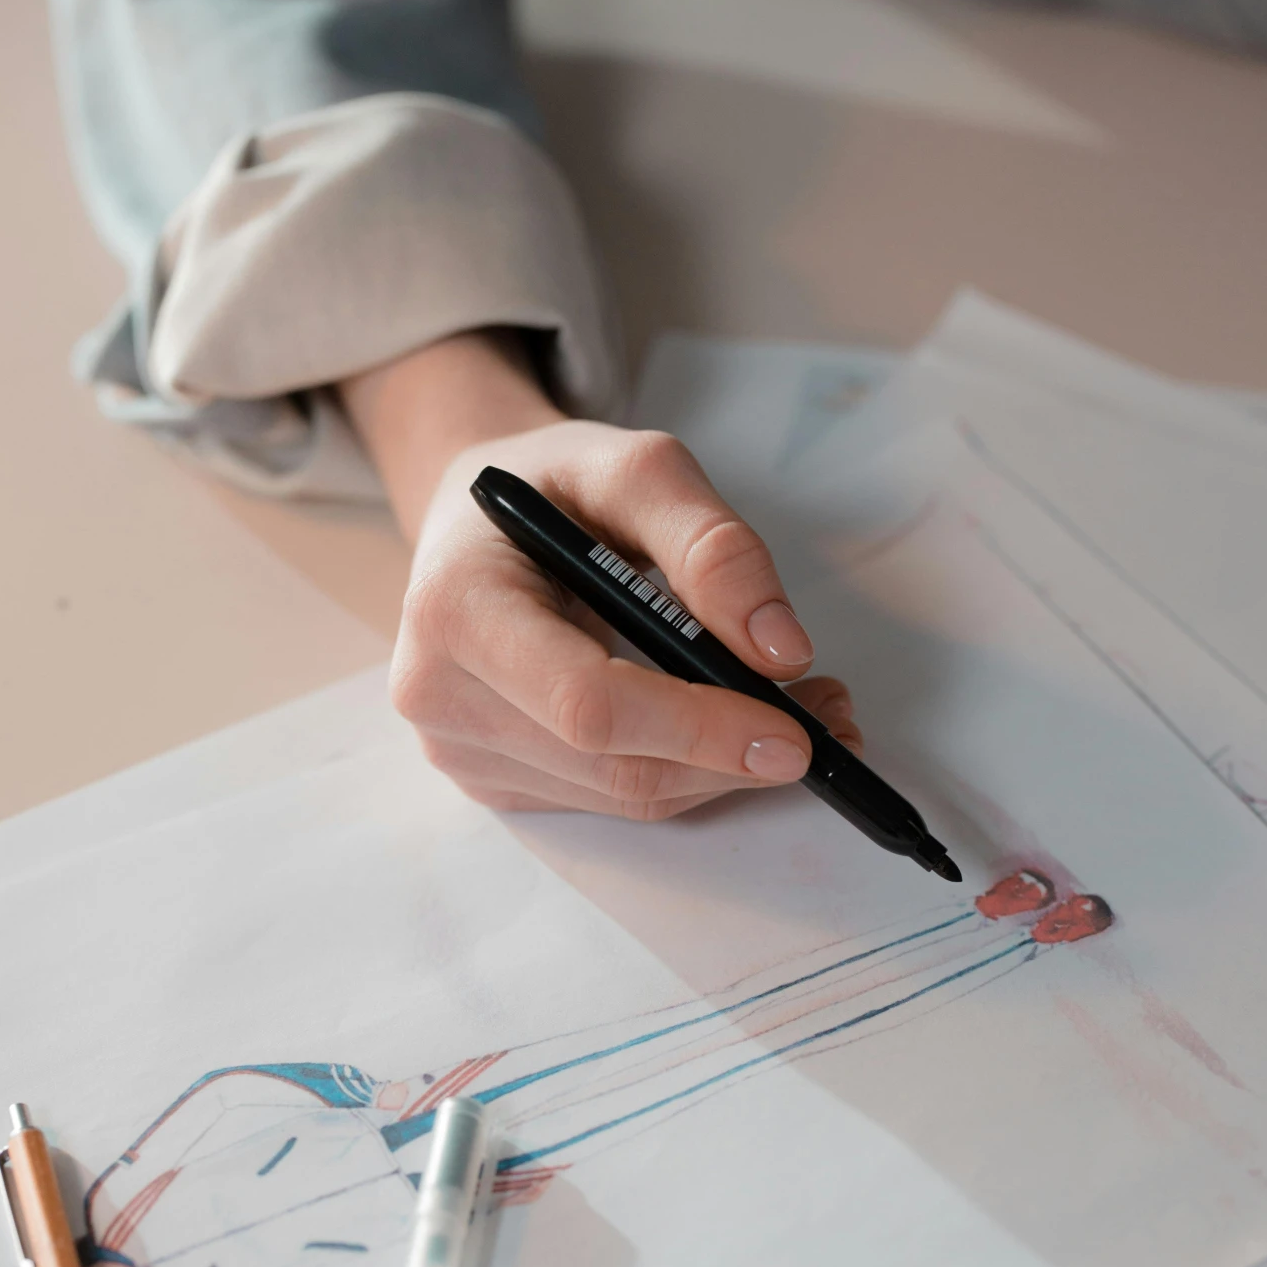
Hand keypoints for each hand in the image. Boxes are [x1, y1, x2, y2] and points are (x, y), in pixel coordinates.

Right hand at [342, 334, 860, 820]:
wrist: (477, 521)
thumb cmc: (552, 485)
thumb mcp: (634, 466)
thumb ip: (713, 544)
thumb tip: (782, 652)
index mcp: (456, 611)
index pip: (587, 704)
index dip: (697, 728)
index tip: (792, 732)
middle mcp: (440, 697)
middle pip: (614, 767)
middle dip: (733, 754)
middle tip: (827, 718)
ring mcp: (460, 752)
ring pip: (624, 797)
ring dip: (725, 771)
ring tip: (797, 712)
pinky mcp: (493, 782)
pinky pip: (612, 800)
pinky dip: (688, 774)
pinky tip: (730, 732)